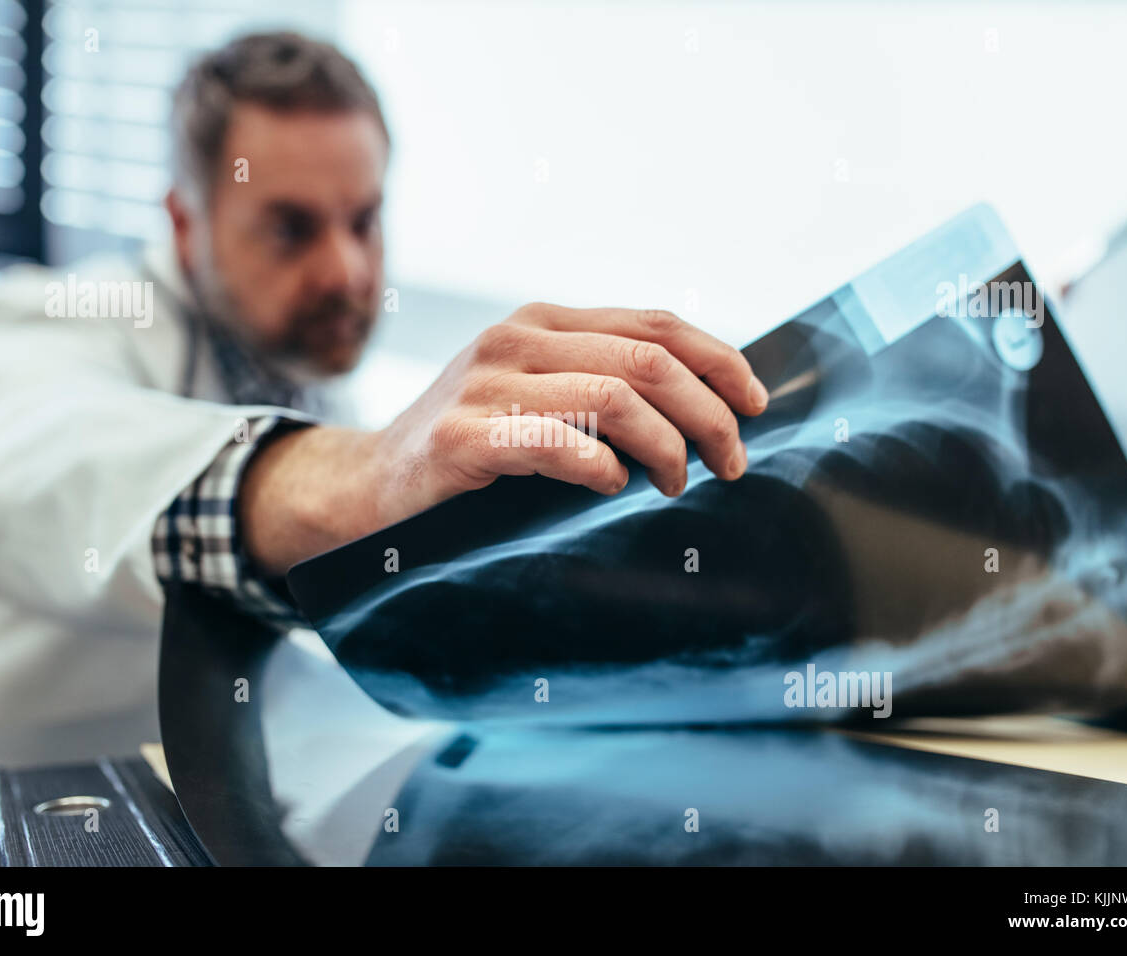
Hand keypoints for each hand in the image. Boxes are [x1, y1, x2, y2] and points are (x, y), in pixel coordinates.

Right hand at [240, 303, 767, 574]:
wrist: (370, 487)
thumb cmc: (468, 448)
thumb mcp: (534, 397)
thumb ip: (598, 385)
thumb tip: (703, 408)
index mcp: (543, 322)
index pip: (655, 324)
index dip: (719, 360)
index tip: (756, 403)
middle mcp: (516, 340)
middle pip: (648, 360)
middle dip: (709, 413)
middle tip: (730, 462)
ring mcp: (486, 384)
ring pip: (615, 397)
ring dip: (667, 447)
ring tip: (677, 483)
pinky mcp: (462, 435)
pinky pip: (556, 441)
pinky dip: (601, 465)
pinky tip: (611, 486)